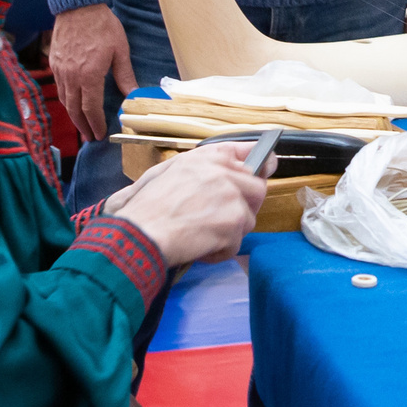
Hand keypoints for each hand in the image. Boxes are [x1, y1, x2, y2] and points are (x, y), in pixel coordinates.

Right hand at [50, 3, 134, 147]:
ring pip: (65, 100)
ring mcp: (60, 70)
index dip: (95, 124)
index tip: (100, 135)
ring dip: (73, 115)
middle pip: (74, 109)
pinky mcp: (54, 63)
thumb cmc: (103, 26)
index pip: (90, 108)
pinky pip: (60, 88)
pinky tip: (73, 103)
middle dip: (83, 126)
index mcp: (89, 75)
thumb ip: (125, 76)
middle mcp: (71, 76)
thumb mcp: (120, 51)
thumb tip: (134, 95)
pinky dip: (67, 100)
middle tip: (90, 138)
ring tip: (83, 125)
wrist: (78, 6)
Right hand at [115, 140, 264, 268]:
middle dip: (245, 207)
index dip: (259, 165)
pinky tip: (199, 248)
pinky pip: (236, 244)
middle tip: (223, 221)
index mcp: (209, 159)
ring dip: (228, 232)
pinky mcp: (234, 223)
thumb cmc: (147, 206)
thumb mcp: (170, 171)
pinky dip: (219, 251)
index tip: (267, 167)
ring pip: (248, 219)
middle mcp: (225, 174)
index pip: (249, 154)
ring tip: (201, 235)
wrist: (140, 231)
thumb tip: (236, 166)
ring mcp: (232, 198)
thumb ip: (204, 167)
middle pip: (257, 190)